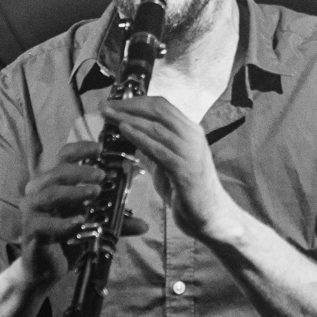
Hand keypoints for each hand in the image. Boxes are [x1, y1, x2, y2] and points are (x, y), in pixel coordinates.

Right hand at [19, 142, 147, 284]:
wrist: (48, 267)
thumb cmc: (69, 238)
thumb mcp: (95, 225)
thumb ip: (116, 222)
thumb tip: (145, 224)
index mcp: (55, 183)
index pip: (64, 157)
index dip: (81, 149)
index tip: (100, 149)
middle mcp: (40, 192)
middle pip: (57, 172)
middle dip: (81, 172)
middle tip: (102, 175)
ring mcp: (32, 211)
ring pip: (50, 194)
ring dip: (74, 192)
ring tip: (94, 193)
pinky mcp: (30, 230)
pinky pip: (44, 223)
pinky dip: (63, 222)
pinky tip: (79, 222)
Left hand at [100, 97, 237, 239]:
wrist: (211, 215)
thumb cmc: (188, 190)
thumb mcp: (167, 163)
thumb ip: (153, 148)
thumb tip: (131, 135)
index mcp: (190, 131)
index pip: (162, 106)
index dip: (135, 101)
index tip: (113, 103)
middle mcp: (193, 136)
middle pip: (159, 110)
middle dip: (129, 106)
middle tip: (105, 106)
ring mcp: (190, 152)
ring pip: (157, 127)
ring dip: (129, 119)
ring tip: (108, 116)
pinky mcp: (185, 169)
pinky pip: (159, 149)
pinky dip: (140, 138)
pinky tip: (124, 132)